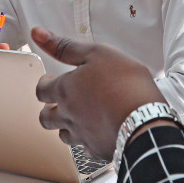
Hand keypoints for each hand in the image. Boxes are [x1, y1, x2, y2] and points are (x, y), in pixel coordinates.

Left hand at [33, 26, 165, 159]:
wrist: (146, 120)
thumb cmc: (124, 84)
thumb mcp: (98, 53)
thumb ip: (66, 46)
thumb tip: (38, 33)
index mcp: (65, 91)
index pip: (41, 90)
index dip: (44, 84)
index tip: (50, 80)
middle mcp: (68, 115)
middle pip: (45, 117)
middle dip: (48, 109)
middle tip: (57, 102)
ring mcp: (82, 135)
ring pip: (63, 135)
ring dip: (64, 126)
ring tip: (75, 117)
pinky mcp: (98, 149)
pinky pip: (86, 148)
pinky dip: (88, 141)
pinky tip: (97, 133)